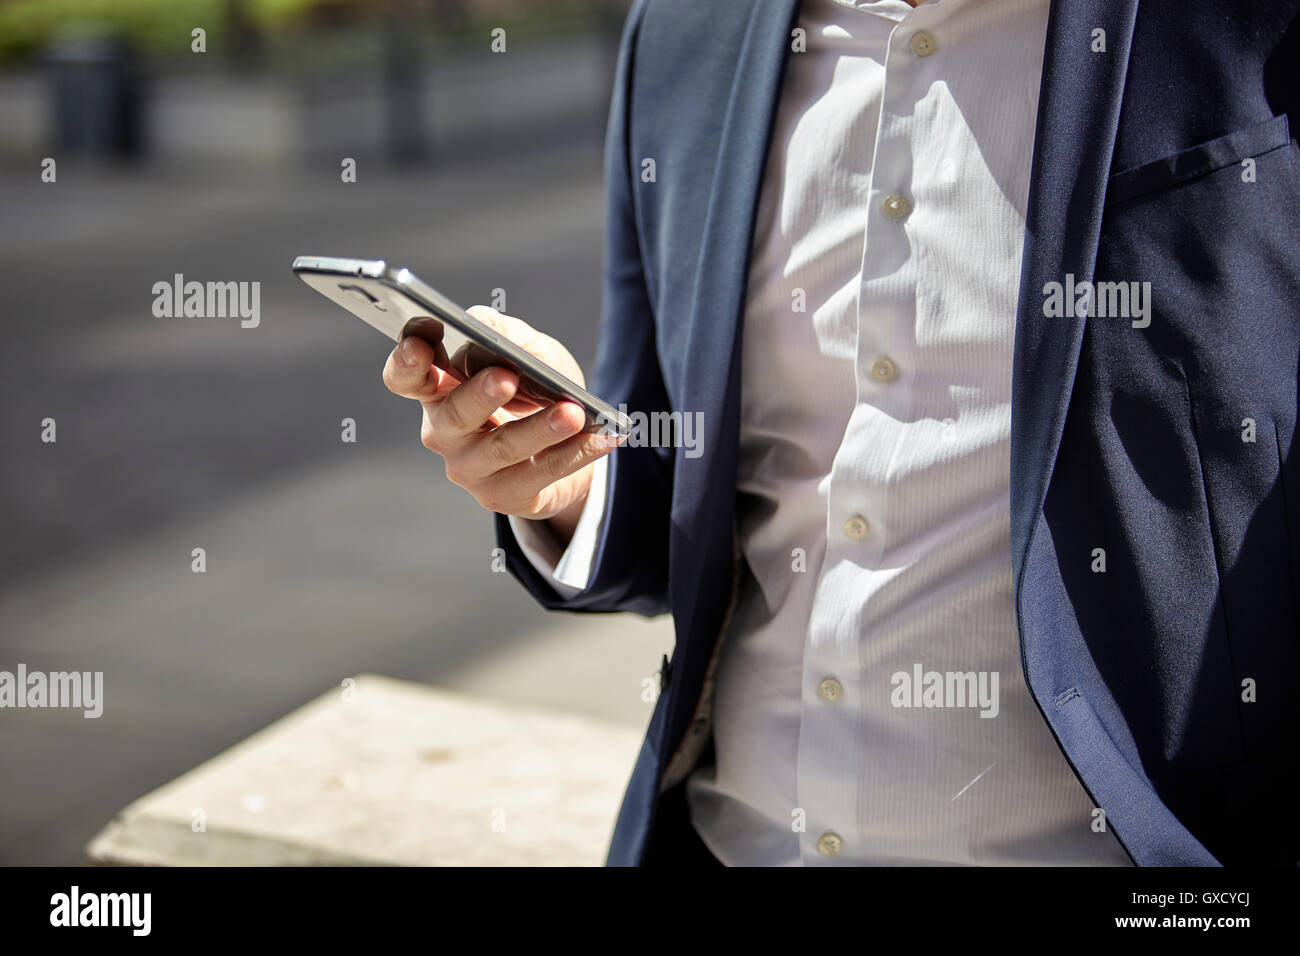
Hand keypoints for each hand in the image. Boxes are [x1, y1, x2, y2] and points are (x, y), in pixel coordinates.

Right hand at [381, 306, 620, 543]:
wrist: (566, 443)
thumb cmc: (534, 389)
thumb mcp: (527, 351)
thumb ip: (505, 334)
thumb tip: (482, 323)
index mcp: (438, 390)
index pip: (406, 378)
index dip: (405, 363)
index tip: (419, 344)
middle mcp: (444, 433)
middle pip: (455, 415)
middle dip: (481, 395)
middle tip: (508, 377)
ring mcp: (471, 469)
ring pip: (503, 448)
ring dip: (541, 429)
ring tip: (573, 413)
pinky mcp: (504, 496)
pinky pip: (543, 473)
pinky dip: (577, 453)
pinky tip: (603, 435)